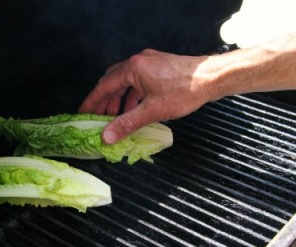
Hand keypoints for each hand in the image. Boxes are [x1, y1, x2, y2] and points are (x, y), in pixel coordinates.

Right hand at [78, 49, 215, 143]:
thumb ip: (127, 123)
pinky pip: (138, 81)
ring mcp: (149, 63)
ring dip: (118, 99)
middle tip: (97, 117)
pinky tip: (135, 109)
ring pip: (125, 82)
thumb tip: (106, 136)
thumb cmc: (185, 91)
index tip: (82, 113)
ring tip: (116, 117)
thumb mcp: (152, 110)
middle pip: (112, 81)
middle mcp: (138, 62)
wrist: (213, 77)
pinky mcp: (158, 67)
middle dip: (104, 100)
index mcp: (133, 68)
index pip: (103, 86)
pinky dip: (132, 95)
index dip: (91, 101)